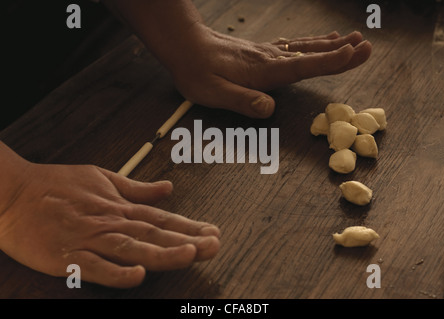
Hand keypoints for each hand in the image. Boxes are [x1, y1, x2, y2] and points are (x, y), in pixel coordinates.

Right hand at [0, 149, 219, 287]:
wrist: (15, 193)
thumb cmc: (58, 185)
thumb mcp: (103, 177)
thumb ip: (138, 189)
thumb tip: (168, 189)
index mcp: (119, 207)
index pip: (162, 219)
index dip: (190, 226)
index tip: (213, 231)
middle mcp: (111, 223)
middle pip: (155, 234)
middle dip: (188, 240)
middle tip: (215, 245)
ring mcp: (90, 240)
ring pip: (132, 248)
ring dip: (163, 252)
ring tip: (191, 254)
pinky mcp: (68, 256)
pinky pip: (95, 267)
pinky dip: (117, 272)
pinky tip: (138, 276)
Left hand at [168, 26, 371, 117]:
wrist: (185, 46)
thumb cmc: (197, 71)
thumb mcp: (214, 92)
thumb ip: (242, 100)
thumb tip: (269, 109)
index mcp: (263, 71)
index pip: (303, 66)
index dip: (330, 62)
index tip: (355, 53)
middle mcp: (270, 58)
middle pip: (311, 54)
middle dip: (341, 52)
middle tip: (367, 46)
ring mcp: (267, 52)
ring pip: (305, 48)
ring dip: (331, 46)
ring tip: (352, 39)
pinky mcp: (261, 51)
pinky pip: (293, 46)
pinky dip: (312, 43)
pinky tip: (320, 40)